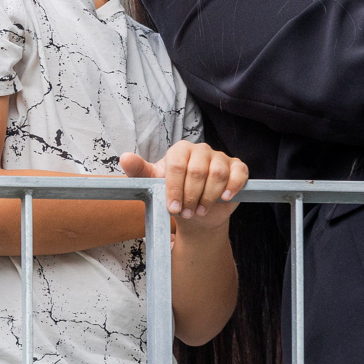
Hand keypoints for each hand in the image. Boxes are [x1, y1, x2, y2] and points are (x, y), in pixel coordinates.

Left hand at [121, 142, 248, 231]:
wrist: (196, 210)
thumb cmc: (174, 193)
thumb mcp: (153, 183)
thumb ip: (139, 171)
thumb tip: (125, 158)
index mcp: (180, 150)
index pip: (177, 166)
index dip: (174, 189)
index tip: (173, 208)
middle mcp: (201, 150)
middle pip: (197, 172)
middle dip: (190, 197)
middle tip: (186, 213)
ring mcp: (220, 158)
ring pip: (217, 174)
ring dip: (208, 197)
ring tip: (200, 210)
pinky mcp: (237, 167)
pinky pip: (239, 174)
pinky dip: (232, 187)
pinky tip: (224, 198)